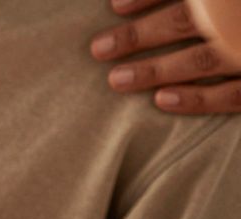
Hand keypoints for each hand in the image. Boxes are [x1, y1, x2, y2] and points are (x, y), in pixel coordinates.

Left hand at [91, 0, 240, 113]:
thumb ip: (194, 1)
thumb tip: (127, 1)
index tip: (114, 6)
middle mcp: (238, 18)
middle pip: (187, 21)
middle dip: (141, 35)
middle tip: (99, 49)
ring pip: (204, 59)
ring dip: (157, 70)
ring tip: (116, 80)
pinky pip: (234, 94)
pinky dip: (198, 98)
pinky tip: (160, 100)